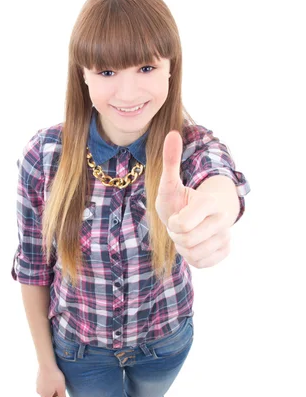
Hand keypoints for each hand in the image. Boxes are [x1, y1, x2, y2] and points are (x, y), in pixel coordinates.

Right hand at [36, 365, 66, 396]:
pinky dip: (48, 384)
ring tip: (58, 384)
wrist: (46, 364)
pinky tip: (53, 378)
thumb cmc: (55, 377)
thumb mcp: (61, 388)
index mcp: (44, 396)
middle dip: (54, 396)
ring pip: (45, 391)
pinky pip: (43, 385)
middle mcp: (39, 391)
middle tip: (60, 390)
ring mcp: (37, 385)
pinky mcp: (37, 379)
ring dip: (51, 390)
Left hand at [155, 131, 231, 268]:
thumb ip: (171, 161)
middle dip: (176, 235)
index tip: (176, 216)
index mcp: (210, 202)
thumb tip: (172, 133)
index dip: (173, 223)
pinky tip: (195, 244)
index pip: (183, 225)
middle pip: (187, 241)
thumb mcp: (170, 183)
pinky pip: (201, 263)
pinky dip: (192, 257)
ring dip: (183, 247)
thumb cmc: (180, 199)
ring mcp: (225, 236)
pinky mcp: (225, 251)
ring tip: (186, 233)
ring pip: (194, 254)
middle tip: (179, 225)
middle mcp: (223, 220)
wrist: (196, 215)